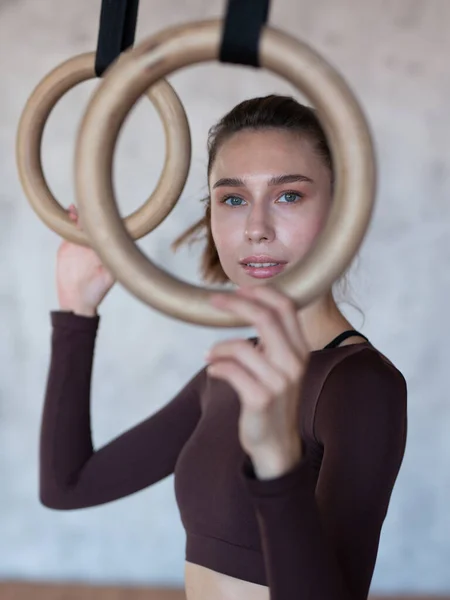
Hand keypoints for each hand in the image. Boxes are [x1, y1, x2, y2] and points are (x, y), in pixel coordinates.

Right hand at [56, 205, 114, 315]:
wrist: (75, 299)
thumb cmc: (96, 291)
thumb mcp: (110, 276)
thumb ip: (114, 262)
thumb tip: (124, 250)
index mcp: (106, 250)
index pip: (108, 231)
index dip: (108, 220)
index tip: (107, 213)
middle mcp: (95, 244)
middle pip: (94, 224)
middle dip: (92, 214)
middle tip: (89, 208)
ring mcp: (81, 244)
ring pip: (81, 224)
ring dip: (80, 215)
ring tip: (77, 209)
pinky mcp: (68, 245)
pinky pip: (68, 230)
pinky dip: (68, 221)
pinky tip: (69, 212)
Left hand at [206, 285, 308, 479]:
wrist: (277, 444)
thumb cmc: (273, 401)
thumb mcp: (282, 367)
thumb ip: (273, 340)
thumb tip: (247, 305)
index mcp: (300, 349)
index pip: (286, 307)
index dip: (261, 292)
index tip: (239, 290)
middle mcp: (293, 362)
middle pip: (265, 317)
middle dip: (234, 304)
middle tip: (213, 301)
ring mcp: (279, 382)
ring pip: (241, 346)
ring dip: (218, 348)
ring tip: (209, 356)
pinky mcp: (260, 398)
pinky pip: (230, 371)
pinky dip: (216, 367)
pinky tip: (213, 371)